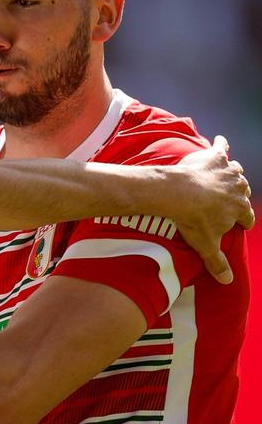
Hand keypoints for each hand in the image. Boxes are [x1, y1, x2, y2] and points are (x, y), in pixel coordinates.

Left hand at [170, 136, 252, 283]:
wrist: (178, 193)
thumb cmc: (193, 220)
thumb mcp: (205, 245)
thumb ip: (217, 262)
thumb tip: (228, 282)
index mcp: (240, 208)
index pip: (246, 216)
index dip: (243, 220)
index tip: (241, 223)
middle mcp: (239, 187)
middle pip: (243, 192)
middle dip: (238, 196)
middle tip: (229, 201)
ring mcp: (227, 171)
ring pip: (236, 172)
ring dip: (232, 174)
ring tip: (228, 177)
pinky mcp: (213, 158)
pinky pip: (220, 148)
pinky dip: (220, 145)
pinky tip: (219, 141)